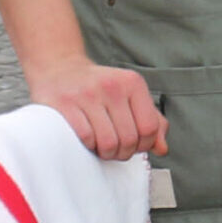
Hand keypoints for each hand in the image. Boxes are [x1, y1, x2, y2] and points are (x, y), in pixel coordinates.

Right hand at [29, 55, 167, 158]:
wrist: (59, 69)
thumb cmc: (99, 88)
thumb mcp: (130, 96)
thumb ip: (151, 120)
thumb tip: (162, 148)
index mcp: (133, 83)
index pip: (150, 128)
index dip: (144, 145)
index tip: (134, 146)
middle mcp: (112, 86)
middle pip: (129, 139)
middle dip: (123, 153)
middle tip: (115, 150)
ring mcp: (87, 94)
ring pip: (108, 142)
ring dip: (105, 153)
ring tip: (101, 147)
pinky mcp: (65, 104)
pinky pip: (86, 138)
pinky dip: (88, 146)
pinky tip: (87, 140)